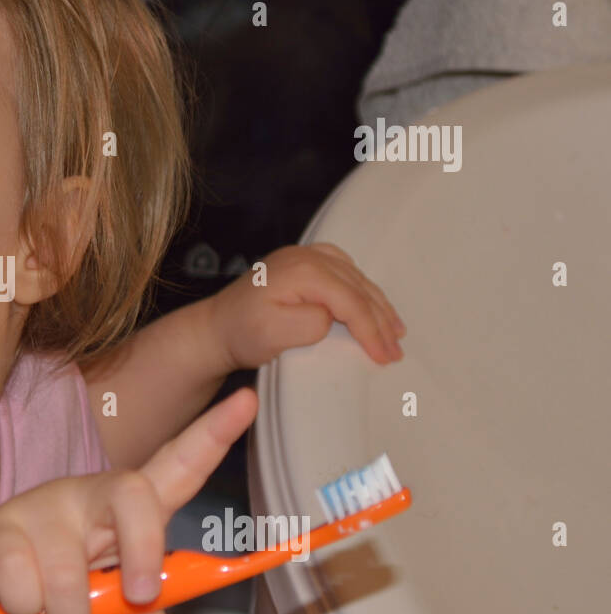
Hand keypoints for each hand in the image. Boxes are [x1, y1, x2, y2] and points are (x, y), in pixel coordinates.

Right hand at [0, 387, 257, 613]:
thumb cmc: (60, 593)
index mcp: (128, 510)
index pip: (177, 465)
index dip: (212, 434)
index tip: (247, 401)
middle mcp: (88, 494)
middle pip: (134, 494)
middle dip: (144, 549)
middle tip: (139, 598)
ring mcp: (41, 507)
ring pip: (69, 572)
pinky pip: (20, 581)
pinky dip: (23, 613)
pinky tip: (11, 608)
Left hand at [209, 243, 406, 370]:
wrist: (216, 328)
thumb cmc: (240, 333)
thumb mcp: (271, 335)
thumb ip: (309, 323)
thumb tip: (333, 317)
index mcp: (302, 271)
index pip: (351, 300)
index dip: (372, 330)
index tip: (385, 356)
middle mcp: (306, 256)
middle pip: (358, 289)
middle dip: (381, 321)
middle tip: (396, 351)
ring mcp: (305, 257)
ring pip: (356, 279)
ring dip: (377, 305)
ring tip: (395, 331)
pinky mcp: (303, 264)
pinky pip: (345, 273)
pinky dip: (363, 291)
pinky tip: (373, 304)